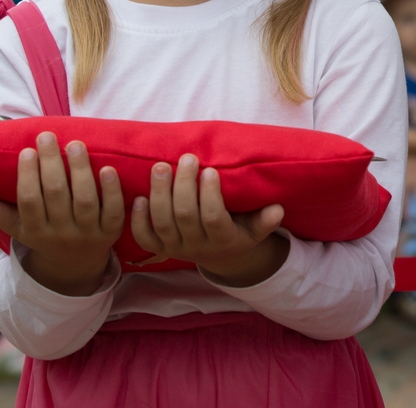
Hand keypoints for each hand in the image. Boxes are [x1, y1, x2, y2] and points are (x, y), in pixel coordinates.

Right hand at [0, 133, 124, 295]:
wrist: (75, 266)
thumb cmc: (43, 234)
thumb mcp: (17, 228)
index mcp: (35, 230)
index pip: (29, 202)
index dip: (27, 176)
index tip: (26, 150)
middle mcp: (61, 232)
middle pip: (57, 196)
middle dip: (51, 164)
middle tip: (47, 136)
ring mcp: (88, 233)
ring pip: (85, 201)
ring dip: (81, 171)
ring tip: (75, 144)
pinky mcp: (111, 232)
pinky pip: (113, 211)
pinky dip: (112, 191)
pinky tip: (108, 168)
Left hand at [130, 155, 288, 288]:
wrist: (219, 256)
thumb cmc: (239, 232)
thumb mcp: (255, 229)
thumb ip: (265, 220)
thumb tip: (278, 209)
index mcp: (222, 240)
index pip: (213, 218)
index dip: (210, 195)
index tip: (210, 170)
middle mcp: (196, 246)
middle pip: (185, 216)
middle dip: (183, 185)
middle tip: (186, 158)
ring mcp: (175, 248)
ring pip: (162, 223)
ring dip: (159, 194)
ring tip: (160, 167)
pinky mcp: (159, 248)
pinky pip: (144, 238)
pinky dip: (138, 220)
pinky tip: (138, 197)